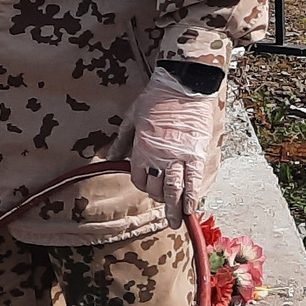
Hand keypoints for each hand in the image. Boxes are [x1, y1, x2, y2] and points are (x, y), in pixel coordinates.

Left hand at [124, 66, 222, 220]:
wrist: (183, 85)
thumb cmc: (155, 98)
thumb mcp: (131, 117)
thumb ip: (121, 140)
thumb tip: (109, 156)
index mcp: (141, 149)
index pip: (139, 179)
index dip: (143, 185)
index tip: (150, 186)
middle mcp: (159, 157)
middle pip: (157, 189)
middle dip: (162, 202)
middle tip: (167, 214)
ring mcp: (179, 157)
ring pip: (175, 190)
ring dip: (176, 208)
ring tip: (177, 220)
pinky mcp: (196, 154)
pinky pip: (194, 181)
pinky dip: (193, 197)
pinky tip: (192, 208)